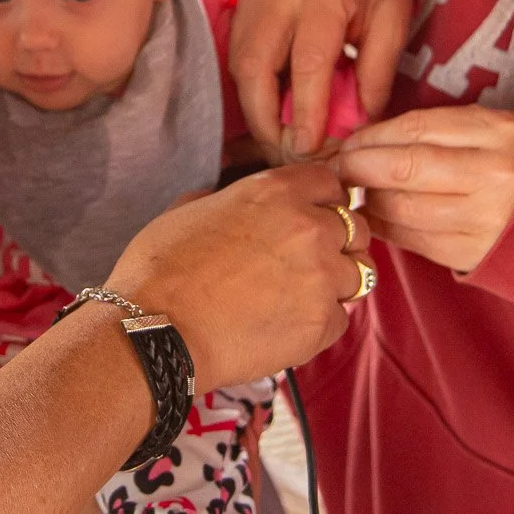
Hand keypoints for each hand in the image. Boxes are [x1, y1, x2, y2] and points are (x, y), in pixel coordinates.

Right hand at [105, 163, 369, 390]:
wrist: (156, 330)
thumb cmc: (162, 269)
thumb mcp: (190, 208)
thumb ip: (229, 198)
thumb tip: (230, 201)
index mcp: (276, 191)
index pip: (331, 183)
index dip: (323, 201)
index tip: (314, 216)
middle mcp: (309, 227)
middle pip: (356, 228)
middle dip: (337, 243)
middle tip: (308, 263)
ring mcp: (321, 276)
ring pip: (358, 274)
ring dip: (334, 283)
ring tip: (298, 297)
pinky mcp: (322, 323)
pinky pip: (341, 318)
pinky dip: (320, 323)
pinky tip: (286, 326)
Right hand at [230, 0, 416, 162]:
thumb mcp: (394, 16)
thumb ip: (376, 72)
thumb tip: (356, 125)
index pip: (308, 63)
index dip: (306, 113)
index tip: (309, 150)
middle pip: (256, 67)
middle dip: (266, 120)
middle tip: (287, 153)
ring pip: (240, 64)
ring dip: (255, 107)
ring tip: (281, 138)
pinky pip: (239, 52)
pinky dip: (252, 85)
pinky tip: (273, 107)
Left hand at [331, 105, 513, 275]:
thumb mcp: (492, 133)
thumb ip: (439, 131)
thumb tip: (369, 139)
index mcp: (500, 134)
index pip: (418, 129)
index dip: (373, 135)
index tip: (350, 140)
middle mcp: (494, 177)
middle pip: (405, 169)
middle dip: (360, 167)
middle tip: (338, 167)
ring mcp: (484, 220)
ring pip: (403, 208)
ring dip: (368, 200)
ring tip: (354, 192)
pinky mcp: (472, 254)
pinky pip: (413, 239)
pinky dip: (385, 226)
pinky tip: (373, 216)